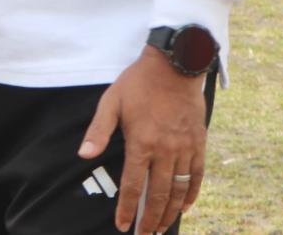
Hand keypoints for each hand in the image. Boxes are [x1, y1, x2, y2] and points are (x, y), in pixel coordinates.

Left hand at [78, 48, 208, 233]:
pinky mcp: (199, 142)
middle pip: (158, 194)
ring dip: (170, 212)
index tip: (123, 226)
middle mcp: (165, 150)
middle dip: (150, 219)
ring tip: (162, 227)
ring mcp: (184, 148)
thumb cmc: (138, 83)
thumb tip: (83, 155)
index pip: (134, 186)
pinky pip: (197, 174)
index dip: (128, 209)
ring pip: (178, 189)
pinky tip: (185, 205)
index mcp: (141, 143)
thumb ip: (99, 131)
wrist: (174, 65)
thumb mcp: (111, 102)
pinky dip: (191, 192)